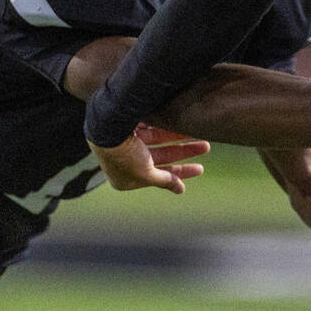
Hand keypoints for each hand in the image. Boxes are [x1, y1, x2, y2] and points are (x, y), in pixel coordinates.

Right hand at [87, 128, 209, 193]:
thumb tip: (179, 189)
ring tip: (199, 130)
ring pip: (158, 139)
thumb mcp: (145, 174)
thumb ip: (163, 181)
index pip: (158, 176)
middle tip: (205, 146)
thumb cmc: (122, 154)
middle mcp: (124, 160)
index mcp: (124, 178)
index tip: (200, 169)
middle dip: (184, 151)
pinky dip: (164, 125)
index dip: (180, 174)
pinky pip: (151, 125)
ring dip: (178, 135)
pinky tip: (178, 121)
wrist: (104, 126)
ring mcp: (125, 141)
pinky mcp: (126, 124)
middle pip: (160, 156)